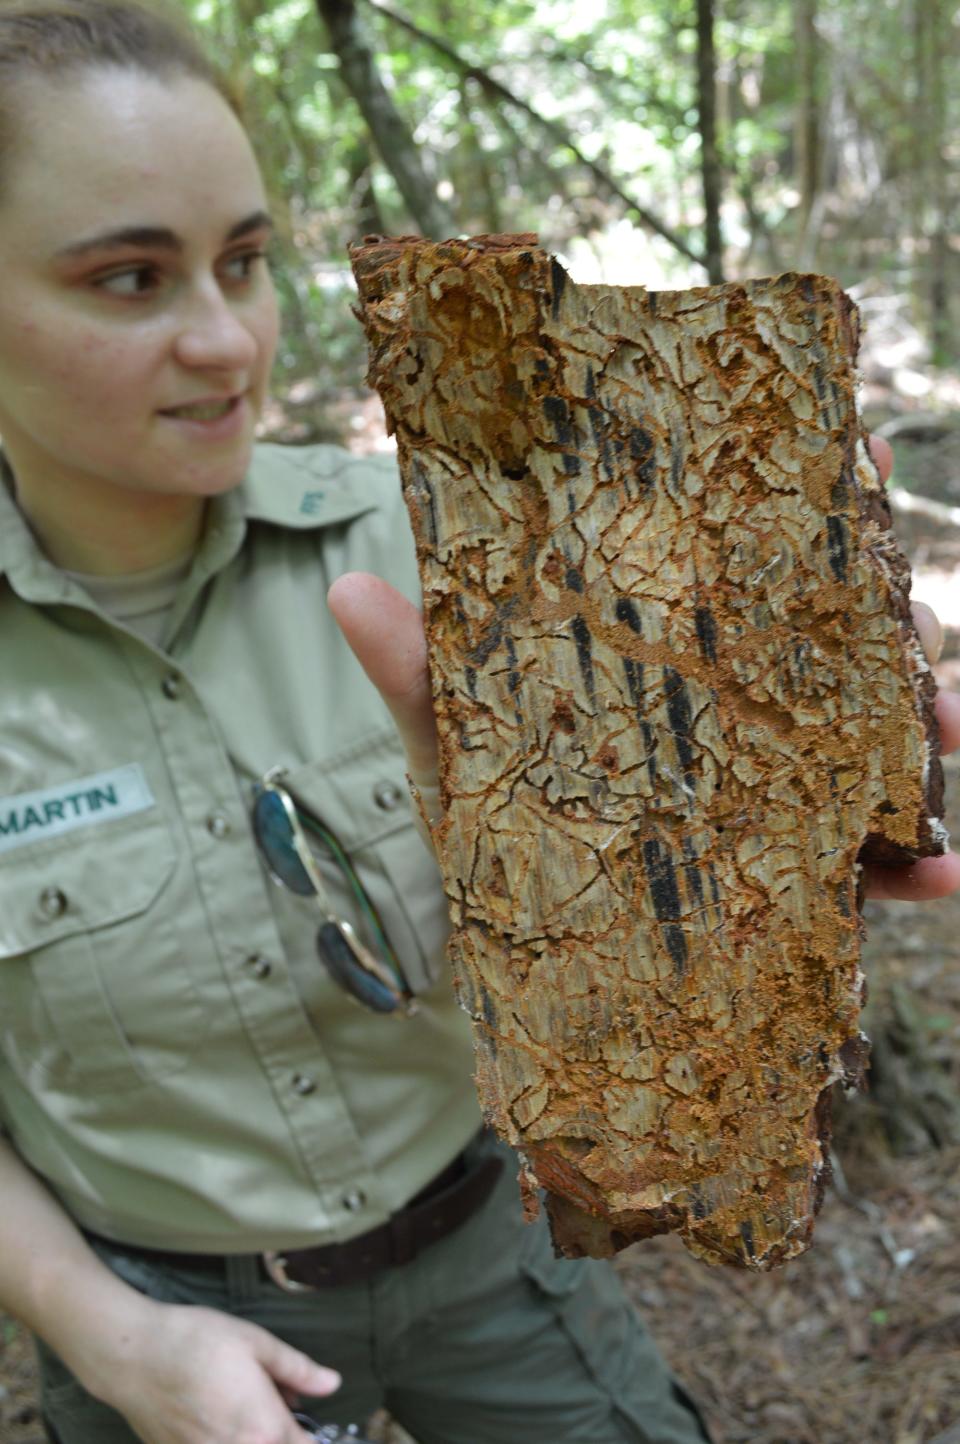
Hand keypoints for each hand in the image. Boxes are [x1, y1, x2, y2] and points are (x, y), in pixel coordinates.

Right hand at [86, 1298, 338, 1443]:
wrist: (135, 1355)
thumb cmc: (196, 1342)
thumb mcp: (256, 1343)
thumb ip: (298, 1370)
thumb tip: (331, 1384)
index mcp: (265, 1429)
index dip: (312, 1435)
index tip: (303, 1418)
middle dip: (281, 1435)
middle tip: (273, 1405)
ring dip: (253, 1438)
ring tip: (239, 1408)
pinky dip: (223, 1439)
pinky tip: (214, 1417)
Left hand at [328, 434, 958, 900]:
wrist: (496, 944)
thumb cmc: (479, 816)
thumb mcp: (452, 744)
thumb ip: (420, 676)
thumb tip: (351, 591)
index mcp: (659, 653)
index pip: (739, 564)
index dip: (805, 508)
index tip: (860, 452)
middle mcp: (728, 707)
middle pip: (832, 644)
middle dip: (894, 622)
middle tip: (920, 620)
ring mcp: (764, 788)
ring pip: (873, 742)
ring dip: (933, 728)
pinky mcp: (782, 874)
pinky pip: (864, 864)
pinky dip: (914, 869)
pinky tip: (945, 877)